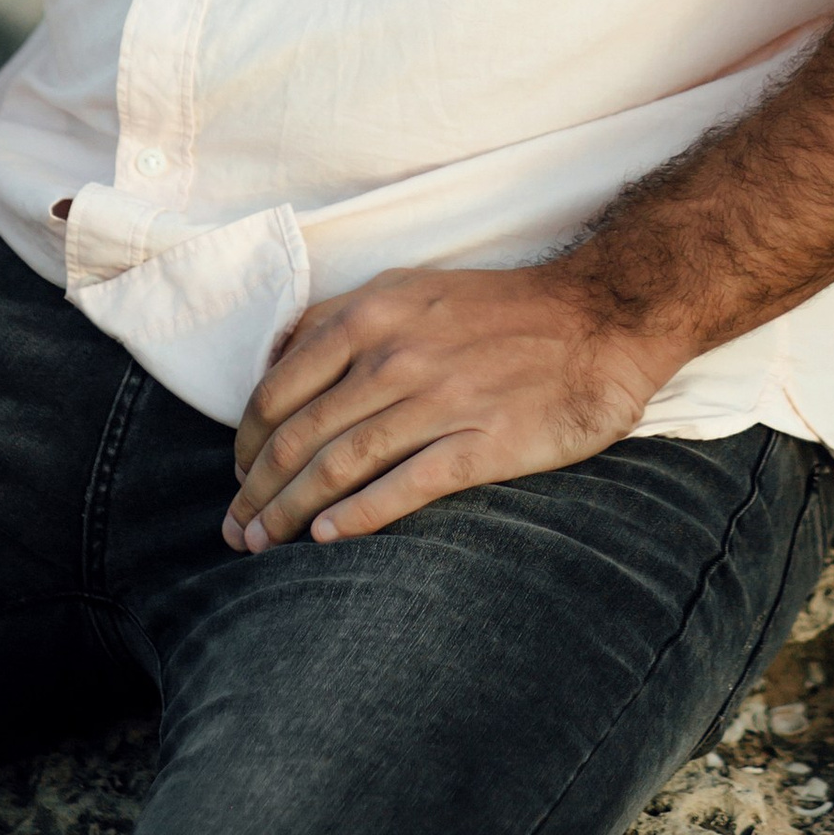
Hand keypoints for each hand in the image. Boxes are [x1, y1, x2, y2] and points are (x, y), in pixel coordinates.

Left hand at [224, 259, 669, 551]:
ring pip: (339, 465)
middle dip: (256, 491)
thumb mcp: (407, 288)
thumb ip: (342, 321)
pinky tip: (327, 538)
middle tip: (235, 531)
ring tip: (263, 546)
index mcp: (369, 315)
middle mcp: (394, 356)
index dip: (246, 444)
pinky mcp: (482, 443)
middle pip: (299, 437)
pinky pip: (404, 486)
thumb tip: (276, 364)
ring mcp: (438, 401)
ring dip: (289, 513)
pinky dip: (357, 516)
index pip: (277, 390)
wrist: (598, 319)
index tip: (238, 477)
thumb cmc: (496, 310)